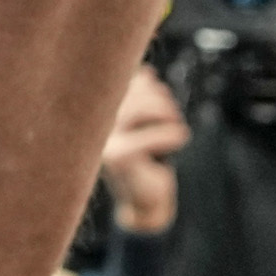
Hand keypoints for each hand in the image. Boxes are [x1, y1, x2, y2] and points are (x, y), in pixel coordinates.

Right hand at [99, 68, 187, 235]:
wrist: (145, 202)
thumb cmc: (147, 161)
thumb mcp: (144, 127)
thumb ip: (142, 99)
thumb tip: (146, 74)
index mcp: (98, 118)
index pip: (116, 83)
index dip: (139, 81)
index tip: (154, 83)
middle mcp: (95, 128)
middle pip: (126, 92)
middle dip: (157, 97)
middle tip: (173, 113)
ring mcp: (105, 143)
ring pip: (137, 109)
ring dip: (165, 112)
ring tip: (176, 123)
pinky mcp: (120, 159)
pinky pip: (150, 135)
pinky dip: (171, 133)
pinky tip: (181, 137)